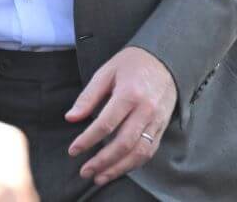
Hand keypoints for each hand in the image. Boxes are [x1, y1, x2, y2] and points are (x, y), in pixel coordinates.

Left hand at [65, 47, 176, 185]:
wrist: (165, 59)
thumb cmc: (131, 63)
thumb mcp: (106, 72)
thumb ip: (88, 96)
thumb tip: (71, 118)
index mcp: (129, 94)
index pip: (106, 124)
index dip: (88, 140)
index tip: (73, 150)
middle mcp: (146, 110)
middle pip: (123, 143)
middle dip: (102, 161)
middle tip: (85, 171)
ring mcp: (157, 120)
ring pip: (139, 152)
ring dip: (118, 169)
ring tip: (100, 177)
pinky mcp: (162, 127)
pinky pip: (149, 151)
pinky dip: (134, 164)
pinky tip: (119, 168)